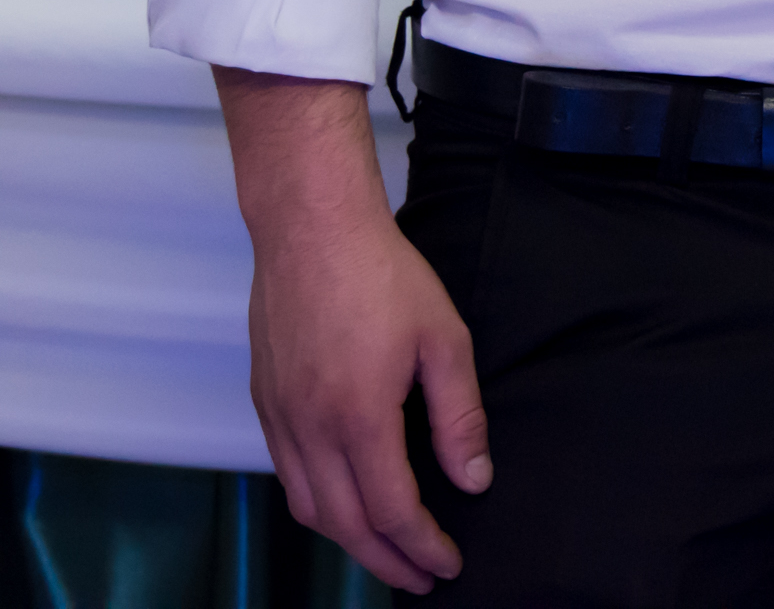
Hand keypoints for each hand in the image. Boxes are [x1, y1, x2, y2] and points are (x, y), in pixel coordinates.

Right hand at [220, 72, 485, 592]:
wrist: (312, 232)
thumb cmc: (385, 277)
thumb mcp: (445, 340)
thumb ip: (459, 417)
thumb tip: (474, 480)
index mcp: (359, 417)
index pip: (393, 509)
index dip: (423, 546)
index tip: (449, 564)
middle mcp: (310, 428)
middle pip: (345, 524)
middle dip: (386, 561)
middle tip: (422, 578)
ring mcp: (280, 418)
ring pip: (308, 508)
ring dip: (349, 540)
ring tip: (388, 551)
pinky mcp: (265, 403)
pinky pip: (287, 476)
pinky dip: (318, 505)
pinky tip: (345, 503)